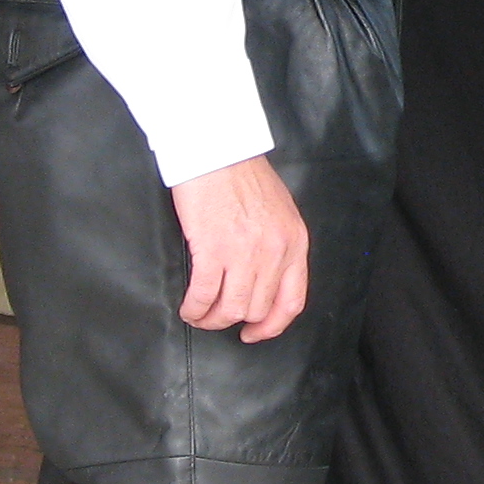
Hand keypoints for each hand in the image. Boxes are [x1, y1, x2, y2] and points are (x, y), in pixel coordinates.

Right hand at [171, 153, 309, 341]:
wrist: (218, 150)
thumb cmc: (243, 174)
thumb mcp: (280, 211)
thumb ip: (280, 244)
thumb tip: (267, 276)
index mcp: (294, 242)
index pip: (291, 301)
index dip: (271, 326)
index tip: (254, 332)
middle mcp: (274, 252)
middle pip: (256, 309)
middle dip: (233, 320)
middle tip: (217, 318)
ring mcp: (245, 253)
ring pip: (230, 309)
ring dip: (211, 319)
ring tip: (199, 315)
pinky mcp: (213, 249)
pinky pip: (204, 295)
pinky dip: (194, 308)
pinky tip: (188, 307)